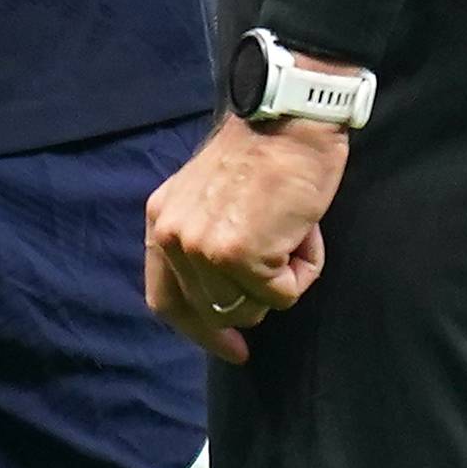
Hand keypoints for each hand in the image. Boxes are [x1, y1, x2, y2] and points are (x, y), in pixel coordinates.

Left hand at [145, 114, 346, 362]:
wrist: (288, 119)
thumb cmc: (262, 154)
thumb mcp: (208, 198)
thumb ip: (203, 243)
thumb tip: (225, 305)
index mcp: (162, 222)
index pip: (166, 300)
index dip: (200, 332)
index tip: (234, 348)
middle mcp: (174, 238)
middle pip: (215, 312)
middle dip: (257, 295)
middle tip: (284, 250)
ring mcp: (205, 250)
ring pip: (252, 309)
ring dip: (283, 279)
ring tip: (291, 231)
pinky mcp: (241, 257)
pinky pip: (284, 294)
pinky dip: (304, 269)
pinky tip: (303, 230)